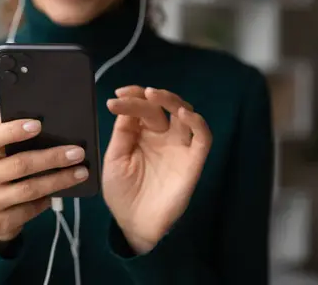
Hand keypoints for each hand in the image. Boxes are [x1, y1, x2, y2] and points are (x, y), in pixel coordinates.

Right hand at [0, 109, 88, 241]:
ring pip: (27, 189)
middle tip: (77, 152)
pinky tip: (62, 192)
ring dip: (58, 180)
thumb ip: (5, 129)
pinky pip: (28, 210)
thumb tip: (34, 113)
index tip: (39, 125)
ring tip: (80, 172)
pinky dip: (47, 200)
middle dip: (51, 157)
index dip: (12, 131)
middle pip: (17, 165)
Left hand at [102, 86, 211, 253]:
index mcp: (141, 134)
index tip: (117, 94)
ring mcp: (178, 147)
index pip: (141, 107)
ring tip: (153, 95)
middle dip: (147, 96)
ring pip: (185, 114)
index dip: (132, 96)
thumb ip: (123, 133)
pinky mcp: (193, 161)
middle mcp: (162, 136)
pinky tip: (183, 114)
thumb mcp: (115, 159)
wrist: (133, 224)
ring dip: (171, 100)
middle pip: (161, 107)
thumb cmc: (123, 192)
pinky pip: (203, 138)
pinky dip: (197, 122)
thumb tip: (126, 106)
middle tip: (130, 94)